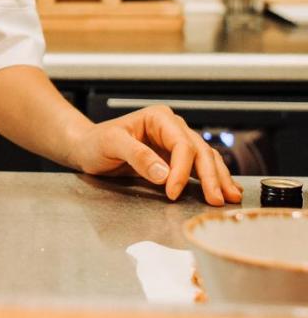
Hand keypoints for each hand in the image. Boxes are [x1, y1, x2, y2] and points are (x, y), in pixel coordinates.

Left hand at [68, 105, 242, 205]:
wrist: (87, 148)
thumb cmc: (95, 142)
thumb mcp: (111, 145)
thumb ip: (137, 156)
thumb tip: (164, 174)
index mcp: (158, 118)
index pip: (181, 145)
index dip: (181, 169)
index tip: (173, 192)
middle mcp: (171, 128)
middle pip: (200, 151)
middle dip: (211, 176)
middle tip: (217, 199)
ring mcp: (175, 143)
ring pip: (205, 159)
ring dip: (218, 178)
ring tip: (230, 197)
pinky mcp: (175, 158)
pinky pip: (199, 168)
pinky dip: (212, 178)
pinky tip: (225, 190)